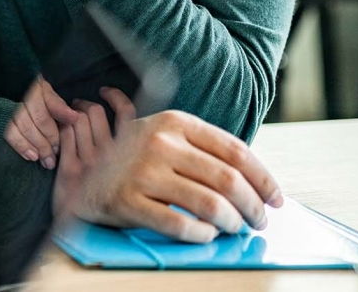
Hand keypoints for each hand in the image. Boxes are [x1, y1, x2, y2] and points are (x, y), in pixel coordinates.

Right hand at [4, 76, 80, 169]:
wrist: (4, 90)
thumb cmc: (33, 96)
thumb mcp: (47, 95)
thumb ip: (58, 106)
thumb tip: (75, 118)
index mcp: (36, 86)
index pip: (51, 107)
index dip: (55, 130)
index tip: (61, 146)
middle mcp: (23, 92)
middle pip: (39, 119)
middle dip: (49, 141)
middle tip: (55, 158)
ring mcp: (9, 103)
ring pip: (25, 127)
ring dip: (37, 146)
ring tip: (46, 161)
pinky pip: (8, 132)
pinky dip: (20, 146)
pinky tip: (30, 157)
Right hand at [54, 88, 283, 242]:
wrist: (83, 176)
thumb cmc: (134, 159)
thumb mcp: (165, 136)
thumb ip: (204, 148)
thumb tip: (256, 179)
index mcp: (174, 122)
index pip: (235, 151)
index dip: (263, 178)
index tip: (275, 198)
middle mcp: (159, 143)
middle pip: (228, 179)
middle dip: (254, 206)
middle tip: (259, 220)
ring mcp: (142, 172)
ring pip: (210, 205)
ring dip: (233, 223)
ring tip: (235, 229)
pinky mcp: (128, 201)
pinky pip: (180, 225)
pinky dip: (203, 235)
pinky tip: (207, 234)